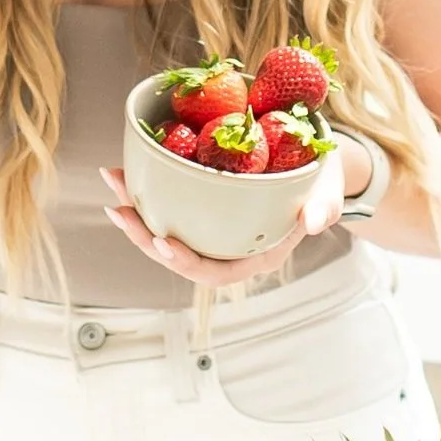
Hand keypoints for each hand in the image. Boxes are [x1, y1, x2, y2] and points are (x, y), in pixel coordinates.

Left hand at [97, 158, 346, 289]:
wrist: (314, 168)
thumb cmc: (320, 184)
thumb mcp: (327, 193)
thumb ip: (323, 208)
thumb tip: (313, 223)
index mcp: (255, 256)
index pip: (215, 272)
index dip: (186, 262)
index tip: (161, 241)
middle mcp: (228, 249)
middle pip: (179, 254)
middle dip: (143, 237)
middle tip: (119, 209)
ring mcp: (213, 230)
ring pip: (167, 230)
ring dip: (136, 211)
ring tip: (113, 182)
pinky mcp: (203, 208)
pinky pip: (170, 208)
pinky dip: (147, 191)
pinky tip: (127, 170)